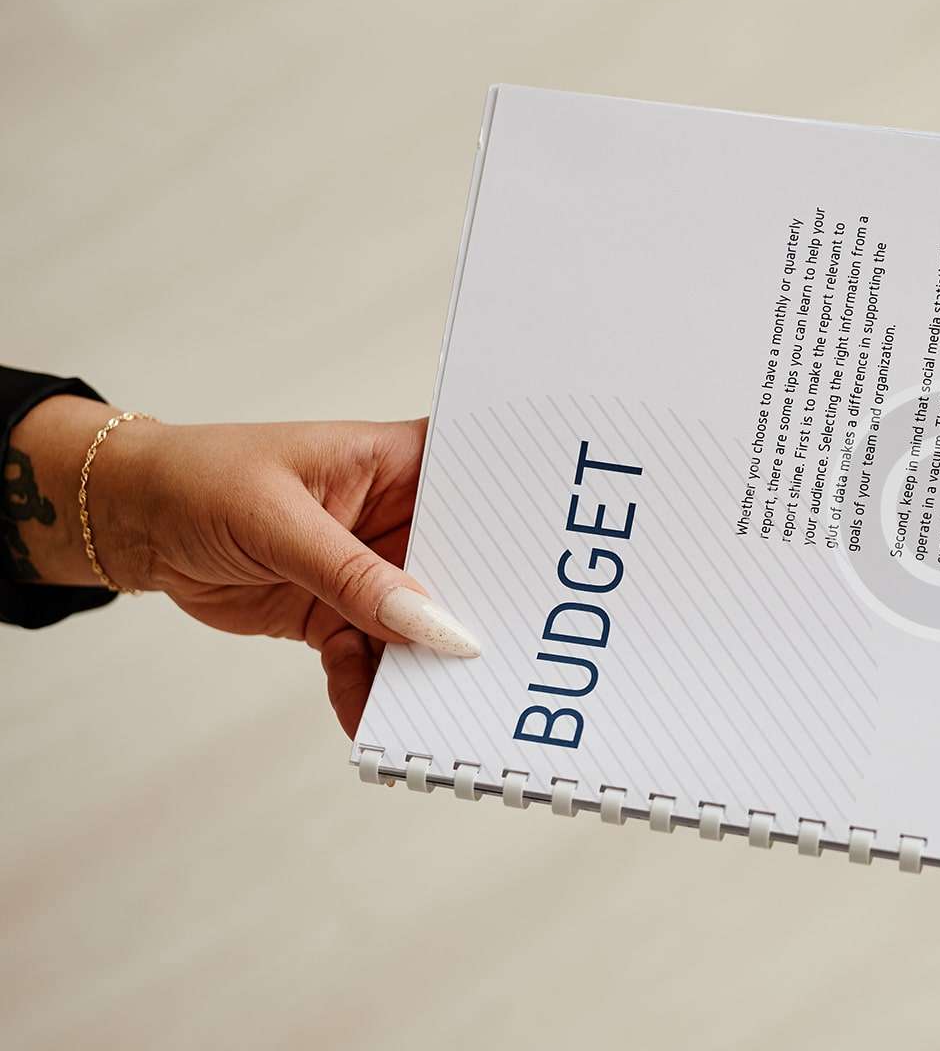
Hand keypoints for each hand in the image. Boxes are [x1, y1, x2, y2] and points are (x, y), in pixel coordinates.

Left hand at [7, 399, 479, 733]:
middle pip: (467, 571)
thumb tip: (434, 625)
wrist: (136, 521)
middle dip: (481, 617)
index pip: (485, 485)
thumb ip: (355, 576)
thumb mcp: (279, 522)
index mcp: (401, 464)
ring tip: (437, 712)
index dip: (524, 527)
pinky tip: (369, 718)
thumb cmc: (203, 480)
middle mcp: (402, 518)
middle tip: (507, 668)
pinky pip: (373, 660)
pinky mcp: (341, 615)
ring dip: (425, 668)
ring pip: (422, 627)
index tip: (560, 578)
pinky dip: (370, 691)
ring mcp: (374, 570)